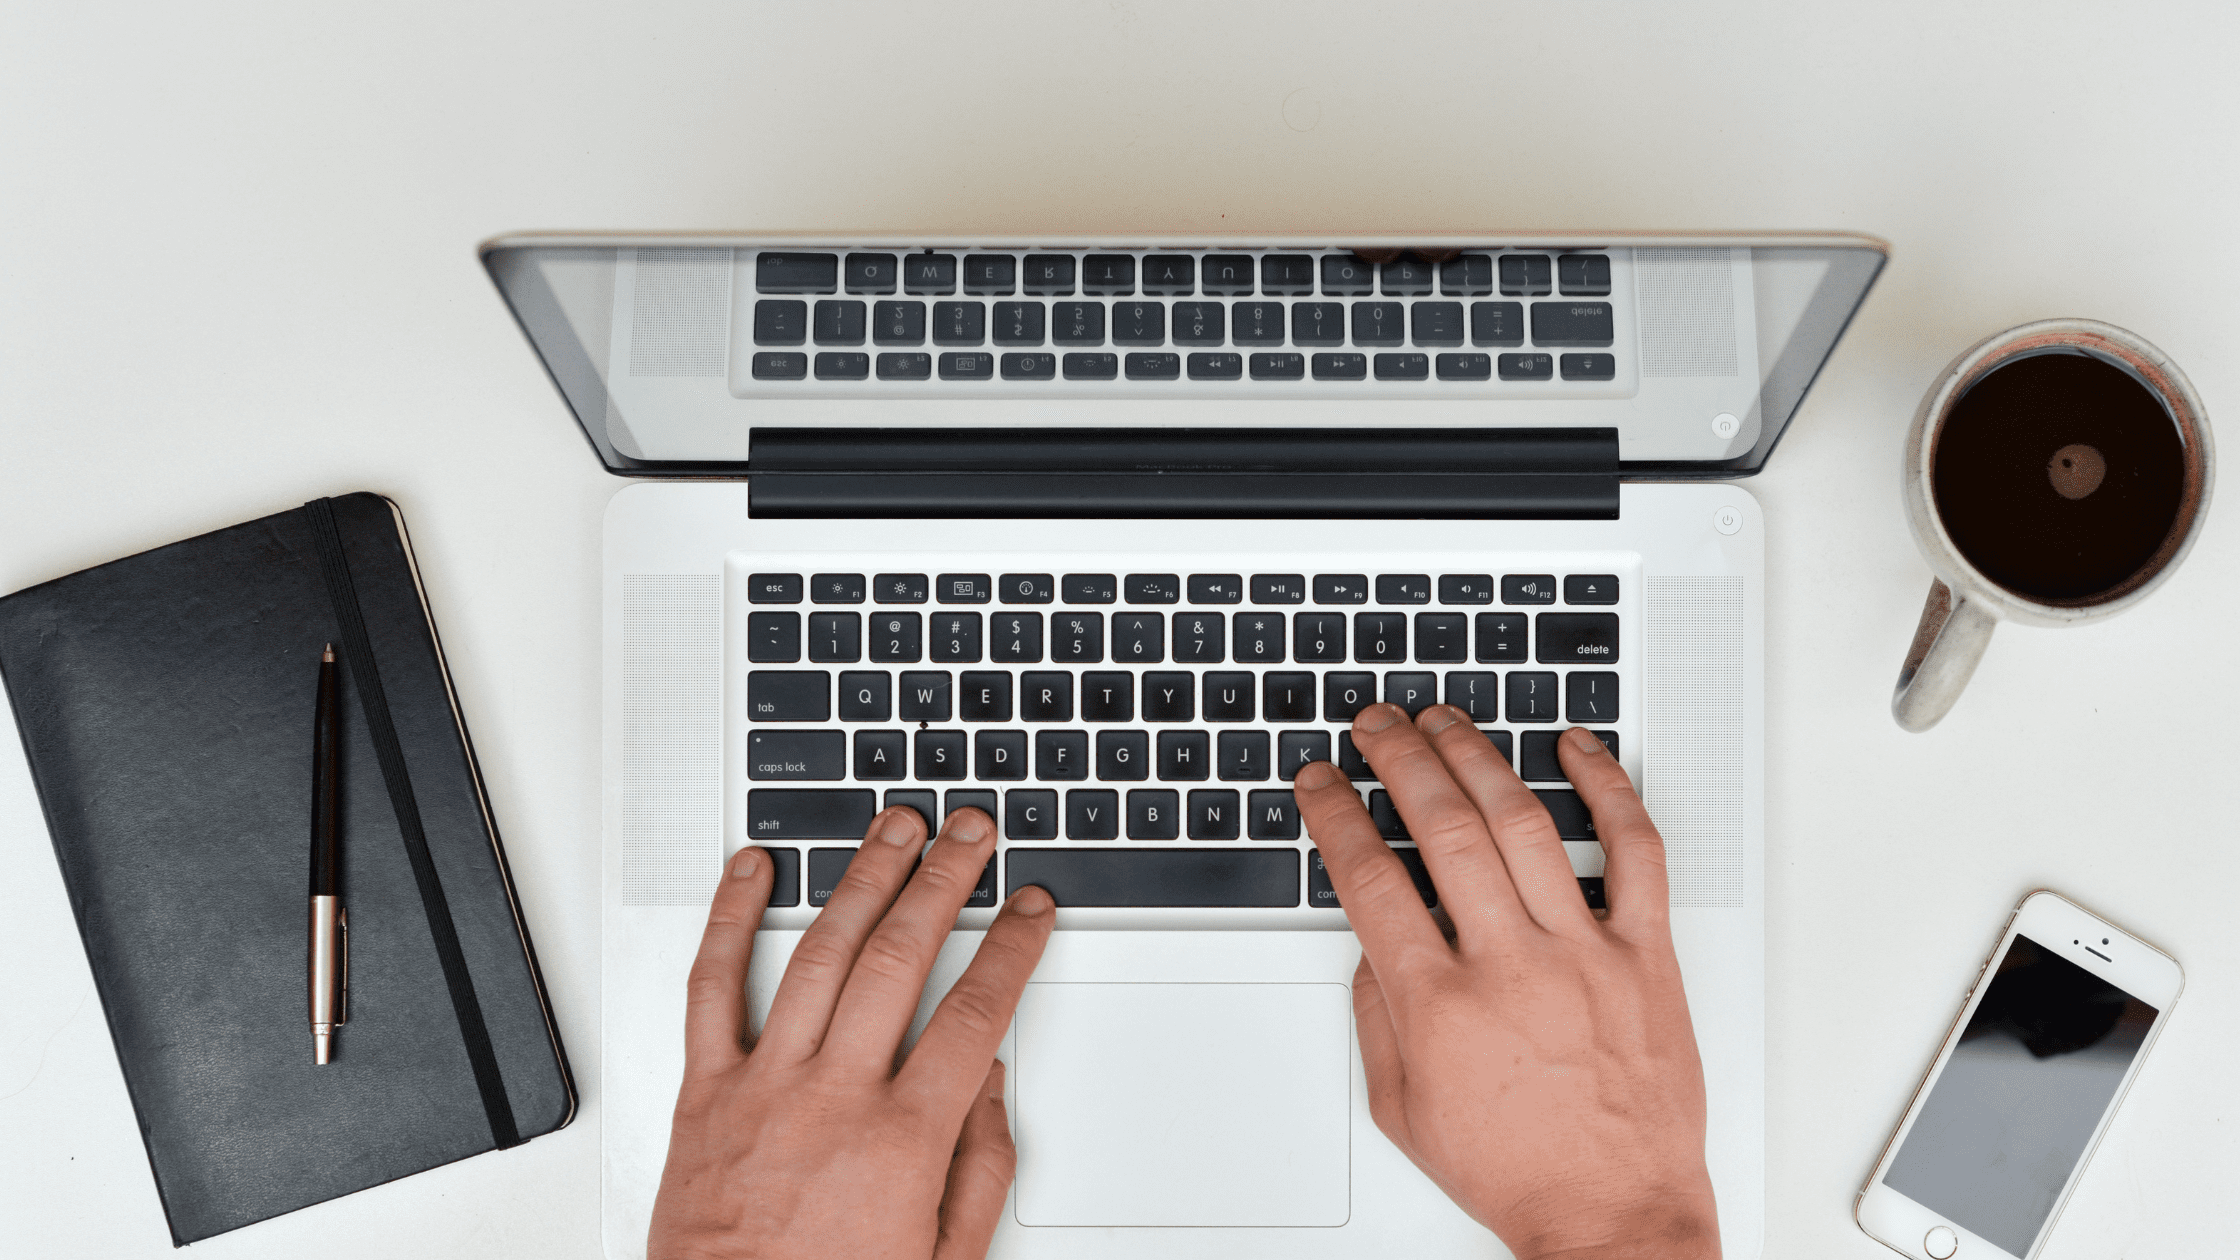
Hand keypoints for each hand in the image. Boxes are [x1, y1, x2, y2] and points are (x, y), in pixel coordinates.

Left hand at [648, 806, 1055, 1259]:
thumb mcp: (946, 1258)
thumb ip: (979, 1168)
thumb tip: (987, 1084)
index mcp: (902, 1140)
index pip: (975, 1013)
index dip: (1011, 948)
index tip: (1030, 908)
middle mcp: (833, 1098)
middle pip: (901, 959)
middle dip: (944, 882)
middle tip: (970, 834)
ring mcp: (764, 1086)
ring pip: (820, 954)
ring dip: (862, 878)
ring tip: (893, 827)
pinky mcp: (703, 1093)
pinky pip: (710, 987)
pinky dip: (729, 918)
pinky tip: (753, 870)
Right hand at [1294, 706, 1718, 1259]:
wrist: (1613, 1217)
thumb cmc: (1517, 1170)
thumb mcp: (1403, 1108)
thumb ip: (1377, 1016)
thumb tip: (1373, 941)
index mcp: (1440, 1005)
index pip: (1371, 877)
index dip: (1336, 815)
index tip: (1322, 783)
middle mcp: (1510, 966)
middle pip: (1441, 828)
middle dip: (1397, 760)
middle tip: (1376, 726)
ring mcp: (1584, 953)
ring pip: (1523, 822)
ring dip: (1476, 756)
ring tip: (1445, 722)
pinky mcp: (1647, 955)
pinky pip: (1635, 851)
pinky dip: (1607, 789)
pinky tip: (1576, 750)